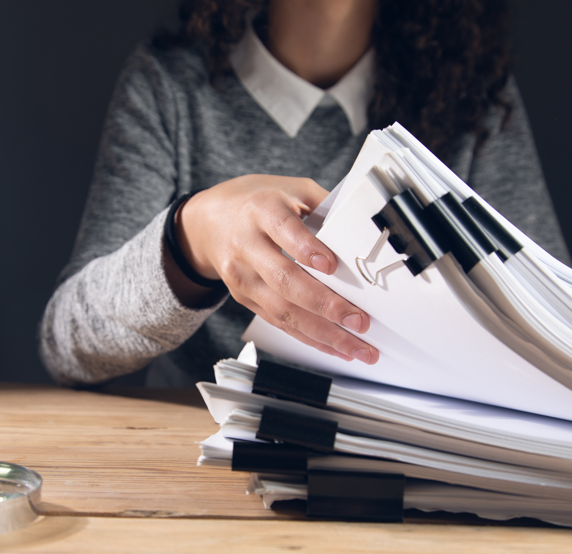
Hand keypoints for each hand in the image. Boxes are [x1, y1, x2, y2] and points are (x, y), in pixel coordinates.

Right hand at [169, 175, 377, 363]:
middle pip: (285, 280)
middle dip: (325, 305)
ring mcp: (242, 276)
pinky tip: (334, 347)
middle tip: (359, 320)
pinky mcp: (244, 298)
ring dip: (323, 333)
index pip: (283, 230)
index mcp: (261, 210)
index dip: (305, 249)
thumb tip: (363, 232)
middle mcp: (247, 245)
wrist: (208, 222)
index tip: (331, 265)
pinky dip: (309, 337)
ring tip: (357, 347)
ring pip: (283, 310)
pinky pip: (278, 322)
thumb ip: (325, 204)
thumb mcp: (291, 188)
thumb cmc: (256, 202)